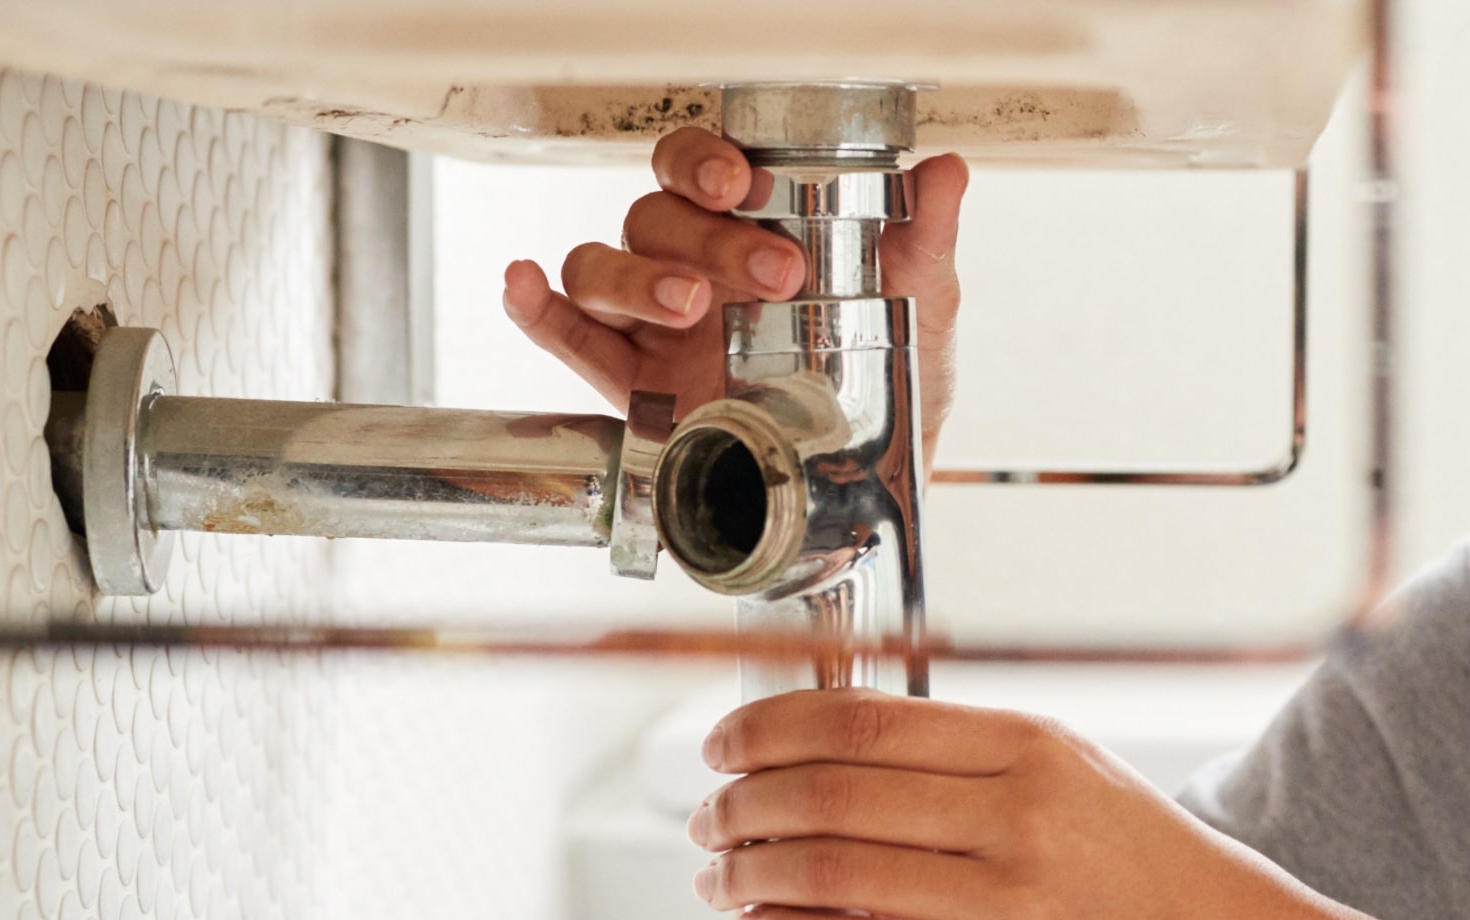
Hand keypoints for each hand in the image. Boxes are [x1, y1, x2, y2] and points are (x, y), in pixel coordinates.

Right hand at [502, 128, 968, 448]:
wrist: (866, 486)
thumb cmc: (886, 383)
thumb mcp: (920, 304)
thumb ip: (925, 238)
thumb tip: (946, 172)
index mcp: (750, 229)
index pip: (699, 167)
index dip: (704, 161)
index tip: (742, 184)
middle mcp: (690, 265)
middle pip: (651, 217)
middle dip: (702, 238)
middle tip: (768, 275)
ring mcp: (653, 325)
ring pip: (601, 267)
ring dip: (634, 277)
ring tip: (688, 310)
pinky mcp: (629, 385)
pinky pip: (565, 334)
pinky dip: (536, 308)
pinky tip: (524, 285)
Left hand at [688, 690, 1367, 919]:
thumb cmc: (1131, 859)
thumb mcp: (1061, 773)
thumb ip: (955, 755)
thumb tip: (816, 750)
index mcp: (1031, 748)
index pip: (861, 722)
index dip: (766, 731)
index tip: (723, 744)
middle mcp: (1020, 816)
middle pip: (832, 795)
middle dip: (742, 806)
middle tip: (707, 817)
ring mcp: (1008, 896)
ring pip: (834, 869)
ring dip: (752, 871)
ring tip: (724, 874)